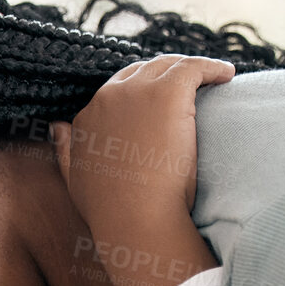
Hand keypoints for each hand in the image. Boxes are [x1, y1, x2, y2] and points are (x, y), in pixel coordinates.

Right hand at [51, 54, 229, 285]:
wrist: (138, 220)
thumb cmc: (113, 213)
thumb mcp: (76, 182)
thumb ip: (66, 152)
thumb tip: (57, 126)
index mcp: (87, 118)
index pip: (116, 91)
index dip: (140, 94)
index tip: (161, 104)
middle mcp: (108, 97)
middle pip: (141, 72)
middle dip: (164, 74)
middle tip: (190, 86)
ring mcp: (137, 92)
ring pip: (168, 66)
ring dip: (190, 69)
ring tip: (213, 77)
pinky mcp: (168, 92)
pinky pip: (194, 68)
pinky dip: (212, 68)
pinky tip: (227, 74)